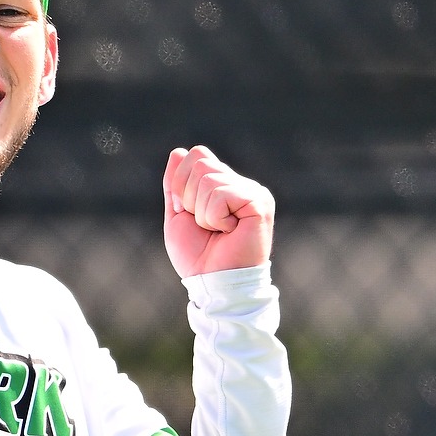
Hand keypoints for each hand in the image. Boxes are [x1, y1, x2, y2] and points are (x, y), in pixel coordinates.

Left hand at [162, 145, 274, 277]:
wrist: (214, 283)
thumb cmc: (198, 256)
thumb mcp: (177, 215)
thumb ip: (176, 184)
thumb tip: (178, 152)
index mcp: (224, 184)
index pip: (196, 155)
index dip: (180, 184)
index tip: (189, 213)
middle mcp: (241, 184)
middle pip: (200, 162)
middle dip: (189, 198)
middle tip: (205, 225)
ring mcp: (253, 191)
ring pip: (208, 179)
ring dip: (202, 212)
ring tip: (218, 230)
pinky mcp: (259, 202)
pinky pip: (221, 194)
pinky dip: (214, 217)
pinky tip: (229, 231)